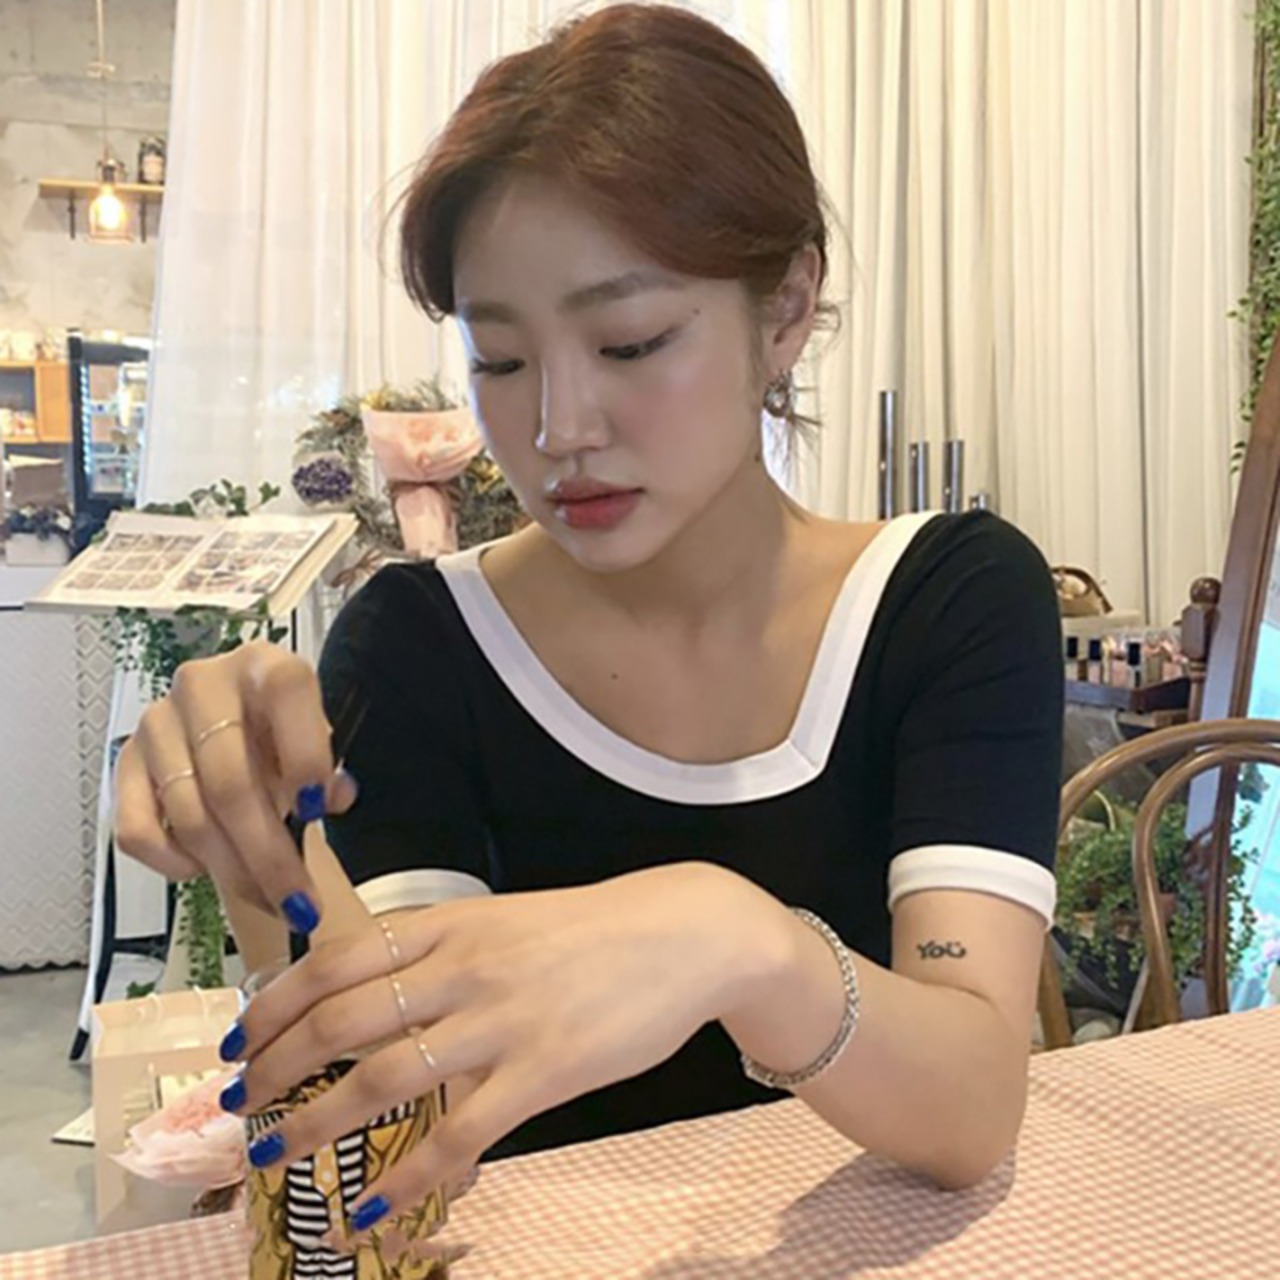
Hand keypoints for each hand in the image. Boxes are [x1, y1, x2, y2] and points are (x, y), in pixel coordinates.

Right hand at [114, 641, 356, 927]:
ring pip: (189, 814)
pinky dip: (174, 862)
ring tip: (269, 900)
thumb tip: (330, 796)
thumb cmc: (286, 740)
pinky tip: (206, 869)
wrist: (245, 733)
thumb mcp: (321, 744)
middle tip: (297, 903)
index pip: (285, 693)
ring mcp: (158, 722)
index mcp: (265, 666)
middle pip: (230, 780)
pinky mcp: (125, 762)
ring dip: (231, 871)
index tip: (318, 810)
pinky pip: (137, 829)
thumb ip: (329, 772)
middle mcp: (205, 685)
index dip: (303, 754)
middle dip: (268, 854)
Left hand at [220, 862, 787, 1233]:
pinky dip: (405, 1180)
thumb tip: (367, 990)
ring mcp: (500, 1022)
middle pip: (340, 1022)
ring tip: (271, 1154)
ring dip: (314, 1124)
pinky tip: (370, 1210)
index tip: (239, 1040)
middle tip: (238, 1106)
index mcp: (448, 925)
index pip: (334, 962)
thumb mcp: (503, 919)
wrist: (683, 934)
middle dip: (275, 1069)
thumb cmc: (591, 929)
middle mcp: (461, 969)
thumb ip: (439, 952)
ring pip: (381, 1080)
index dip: (274, 1005)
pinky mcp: (542, 1074)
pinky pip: (457, 1137)